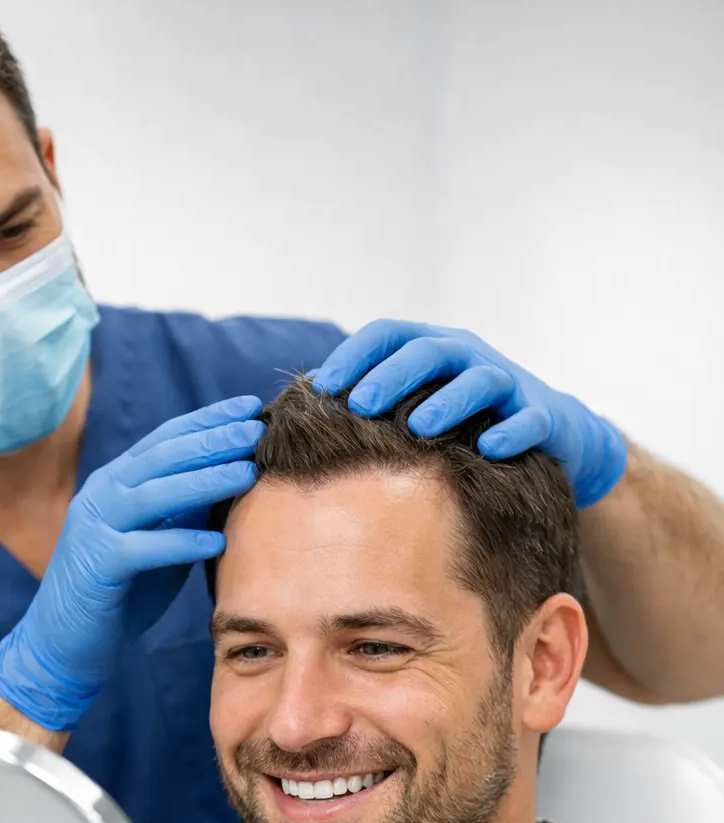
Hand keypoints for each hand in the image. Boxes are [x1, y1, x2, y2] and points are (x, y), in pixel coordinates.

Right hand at [0, 398, 263, 729]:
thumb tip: (230, 479)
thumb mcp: (157, 543)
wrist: (63, 644)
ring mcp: (95, 529)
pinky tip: (217, 540)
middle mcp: (101, 496)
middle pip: (162, 457)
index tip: (249, 408)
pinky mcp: (96, 567)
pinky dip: (180, 543)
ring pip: (153, 494)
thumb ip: (182, 513)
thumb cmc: (119, 595)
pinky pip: (143, 549)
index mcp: (115, 484)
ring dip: (203, 480)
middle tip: (255, 428)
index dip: (207, 420)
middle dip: (211, 439)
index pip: (165, 440)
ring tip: (247, 472)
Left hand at [314, 319, 626, 507]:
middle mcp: (470, 357)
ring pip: (480, 381)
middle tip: (359, 404)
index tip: (321, 386)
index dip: (355, 354)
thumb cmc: (468, 422)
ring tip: (417, 428)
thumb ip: (376, 403)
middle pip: (430, 351)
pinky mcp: (542, 416)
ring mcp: (509, 384)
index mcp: (435, 349)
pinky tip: (488, 449)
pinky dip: (510, 431)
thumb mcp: (421, 405)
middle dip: (393, 376)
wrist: (553, 434)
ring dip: (448, 402)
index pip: (390, 334)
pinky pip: (529, 420)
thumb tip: (308, 410)